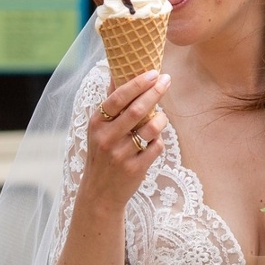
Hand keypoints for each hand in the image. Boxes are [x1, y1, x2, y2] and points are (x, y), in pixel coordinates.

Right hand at [79, 70, 170, 210]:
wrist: (100, 193)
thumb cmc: (102, 154)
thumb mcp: (98, 129)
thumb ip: (110, 102)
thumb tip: (116, 71)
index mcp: (97, 124)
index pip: (117, 97)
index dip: (137, 83)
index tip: (153, 72)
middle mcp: (107, 138)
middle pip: (137, 110)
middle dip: (155, 92)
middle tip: (166, 80)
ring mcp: (121, 155)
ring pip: (151, 128)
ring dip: (161, 119)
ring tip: (161, 117)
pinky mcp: (135, 169)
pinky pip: (157, 147)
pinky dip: (159, 140)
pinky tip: (153, 141)